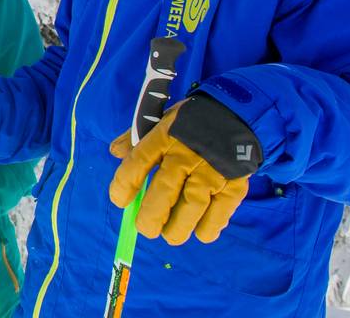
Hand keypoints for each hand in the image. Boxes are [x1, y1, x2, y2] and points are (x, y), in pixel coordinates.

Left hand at [108, 93, 261, 244]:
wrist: (233, 113)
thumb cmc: (188, 124)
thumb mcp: (159, 121)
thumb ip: (136, 138)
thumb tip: (115, 152)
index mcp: (163, 136)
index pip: (138, 162)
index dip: (124, 185)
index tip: (120, 202)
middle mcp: (186, 154)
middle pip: (164, 190)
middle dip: (151, 217)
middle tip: (146, 229)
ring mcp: (211, 170)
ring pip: (193, 206)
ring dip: (179, 227)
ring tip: (171, 236)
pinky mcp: (234, 183)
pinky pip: (220, 211)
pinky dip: (209, 227)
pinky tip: (200, 231)